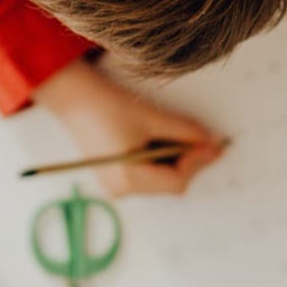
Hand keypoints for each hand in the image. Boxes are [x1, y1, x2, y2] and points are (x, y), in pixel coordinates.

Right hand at [33, 61, 226, 196]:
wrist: (74, 96)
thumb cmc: (108, 105)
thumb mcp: (152, 117)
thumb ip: (186, 132)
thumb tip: (213, 143)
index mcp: (128, 179)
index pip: (176, 181)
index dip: (197, 161)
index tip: (212, 142)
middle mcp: (120, 190)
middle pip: (170, 183)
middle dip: (187, 160)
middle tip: (199, 136)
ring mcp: (116, 185)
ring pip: (161, 179)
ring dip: (174, 158)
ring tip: (172, 133)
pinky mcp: (114, 176)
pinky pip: (147, 174)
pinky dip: (160, 158)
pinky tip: (156, 138)